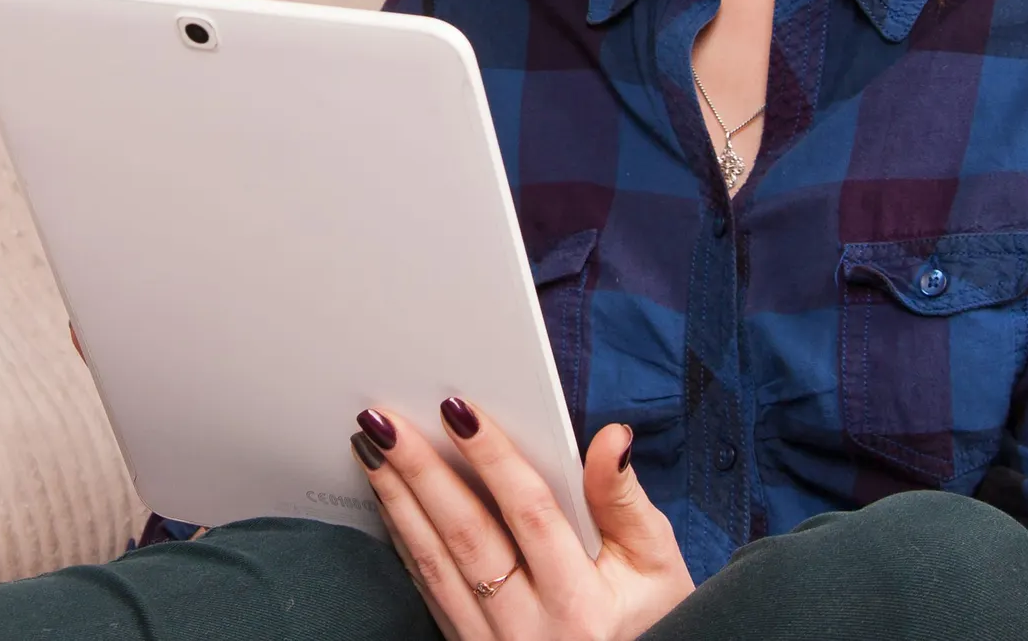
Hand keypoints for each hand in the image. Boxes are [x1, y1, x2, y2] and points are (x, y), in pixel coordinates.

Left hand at [350, 398, 694, 640]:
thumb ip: (625, 501)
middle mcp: (528, 629)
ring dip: (397, 500)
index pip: (530, 515)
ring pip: (433, 561)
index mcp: (581, 604)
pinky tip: (387, 499)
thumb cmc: (648, 623)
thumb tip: (610, 438)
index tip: (459, 409)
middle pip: (466, 535)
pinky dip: (403, 538)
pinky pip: (426, 588)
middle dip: (421, 471)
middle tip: (384, 420)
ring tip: (371, 447)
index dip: (494, 458)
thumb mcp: (657, 566)